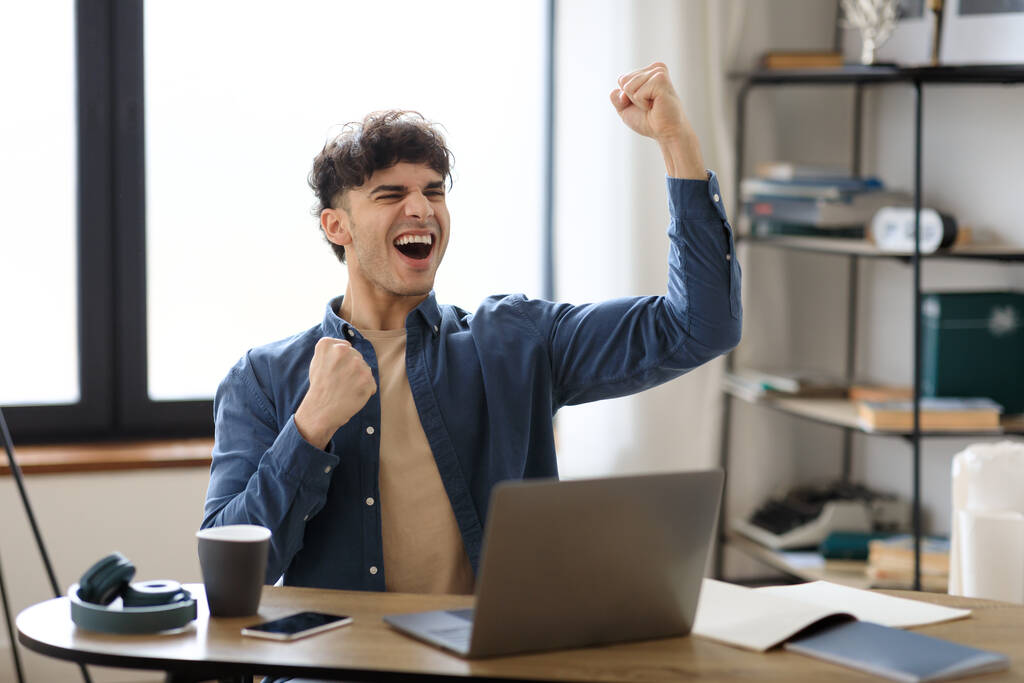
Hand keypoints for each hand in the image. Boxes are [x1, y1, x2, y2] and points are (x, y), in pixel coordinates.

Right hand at [294, 337, 376, 448]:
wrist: (320, 410)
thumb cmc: (320, 387)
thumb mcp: (317, 361)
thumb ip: (332, 349)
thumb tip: (348, 345)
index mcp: (328, 345)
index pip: (346, 347)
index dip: (342, 362)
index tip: (334, 371)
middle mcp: (343, 351)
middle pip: (357, 357)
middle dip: (351, 369)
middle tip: (339, 382)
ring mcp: (356, 365)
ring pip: (365, 369)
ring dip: (359, 379)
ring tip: (345, 389)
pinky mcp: (367, 380)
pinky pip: (371, 383)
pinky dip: (365, 390)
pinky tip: (352, 395)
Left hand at [609, 62, 705, 178]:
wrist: (666, 132)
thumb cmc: (648, 121)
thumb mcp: (625, 109)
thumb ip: (616, 98)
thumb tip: (615, 90)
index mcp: (648, 71)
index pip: (622, 79)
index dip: (626, 97)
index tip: (642, 104)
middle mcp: (655, 69)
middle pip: (624, 81)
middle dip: (631, 98)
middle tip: (649, 105)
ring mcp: (659, 72)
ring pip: (629, 86)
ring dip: (638, 101)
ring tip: (653, 105)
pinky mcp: (661, 79)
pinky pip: (637, 92)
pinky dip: (642, 103)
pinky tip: (656, 105)